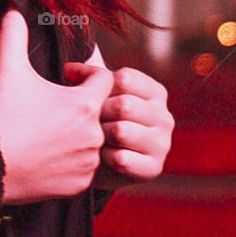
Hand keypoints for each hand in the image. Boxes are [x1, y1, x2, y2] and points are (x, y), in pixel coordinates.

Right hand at [0, 8, 113, 204]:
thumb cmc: (0, 114)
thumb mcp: (7, 68)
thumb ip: (14, 33)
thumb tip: (13, 6)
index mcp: (85, 104)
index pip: (105, 79)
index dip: (86, 74)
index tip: (67, 77)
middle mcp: (94, 134)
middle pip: (100, 111)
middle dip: (82, 105)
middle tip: (56, 104)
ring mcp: (88, 162)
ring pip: (94, 141)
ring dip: (79, 133)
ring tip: (52, 129)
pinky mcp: (79, 185)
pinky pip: (85, 168)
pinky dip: (73, 160)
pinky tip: (50, 153)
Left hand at [63, 46, 173, 188]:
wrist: (104, 164)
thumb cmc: (101, 120)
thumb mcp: (100, 94)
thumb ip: (91, 76)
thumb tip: (70, 67)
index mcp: (156, 93)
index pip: (124, 78)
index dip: (99, 86)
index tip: (85, 95)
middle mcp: (165, 117)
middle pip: (124, 105)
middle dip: (99, 113)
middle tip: (87, 121)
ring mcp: (162, 144)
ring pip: (122, 131)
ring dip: (101, 136)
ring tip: (94, 138)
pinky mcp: (154, 169)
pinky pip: (121, 158)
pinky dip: (105, 158)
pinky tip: (102, 157)